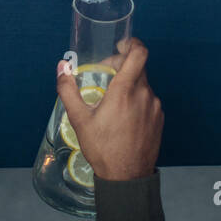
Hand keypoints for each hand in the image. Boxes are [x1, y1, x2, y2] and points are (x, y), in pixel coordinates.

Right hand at [56, 38, 162, 181]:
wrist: (127, 178)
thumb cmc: (102, 148)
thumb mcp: (79, 119)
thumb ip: (68, 90)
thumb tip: (61, 67)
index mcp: (125, 90)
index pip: (139, 53)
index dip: (132, 43)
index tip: (121, 45)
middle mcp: (144, 94)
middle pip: (138, 67)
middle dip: (122, 65)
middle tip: (107, 74)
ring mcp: (154, 107)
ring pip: (143, 84)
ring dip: (129, 84)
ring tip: (113, 101)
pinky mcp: (159, 118)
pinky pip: (148, 99)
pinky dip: (137, 99)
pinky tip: (124, 116)